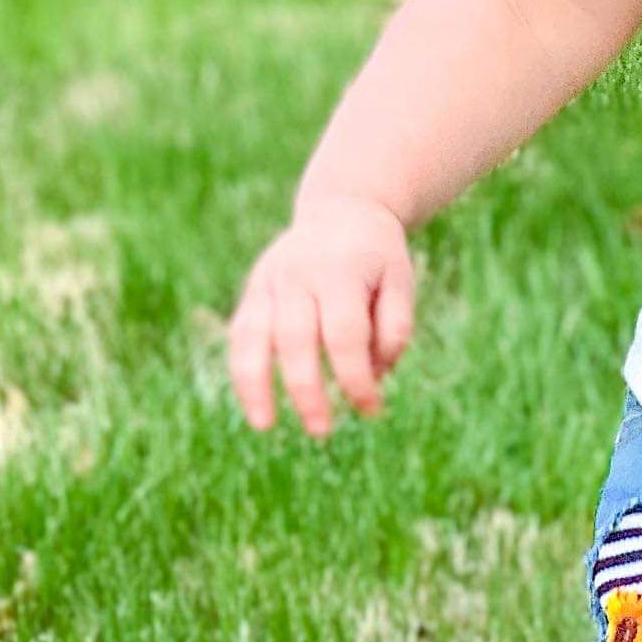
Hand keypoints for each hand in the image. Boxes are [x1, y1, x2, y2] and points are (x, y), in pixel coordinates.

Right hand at [228, 192, 416, 437]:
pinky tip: (255, 406)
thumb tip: (374, 375)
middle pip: (295, 339)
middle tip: (322, 431)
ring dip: (255, 384)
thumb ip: (394, 329)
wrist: (343, 210)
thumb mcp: (401, 283)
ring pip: (252, 335)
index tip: (372, 410)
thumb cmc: (378, 259)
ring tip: (264, 426)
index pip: (344, 334)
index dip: (356, 377)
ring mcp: (269, 281)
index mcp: (340, 271)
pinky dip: (243, 371)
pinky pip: (240, 334)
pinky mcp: (254, 291)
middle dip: (306, 389)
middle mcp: (297, 274)